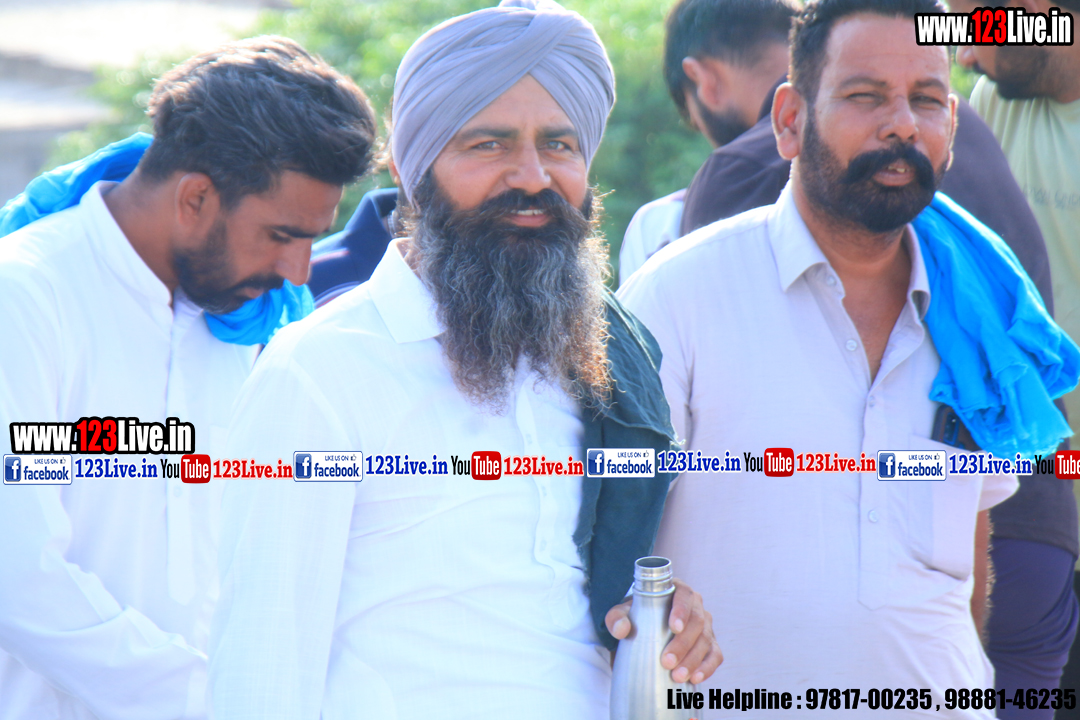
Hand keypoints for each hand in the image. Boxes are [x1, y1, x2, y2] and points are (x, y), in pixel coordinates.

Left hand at [605, 578, 722, 683]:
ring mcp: (705, 625)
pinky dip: (707, 667)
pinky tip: (695, 678)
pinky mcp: (710, 644)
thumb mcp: (623, 613)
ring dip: (693, 659)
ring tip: (677, 676)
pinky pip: (715, 655)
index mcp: (677, 590)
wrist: (644, 629)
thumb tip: (621, 629)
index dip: (682, 610)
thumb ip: (616, 618)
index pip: (684, 595)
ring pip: (706, 640)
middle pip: (697, 622)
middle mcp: (695, 606)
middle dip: (683, 643)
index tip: (674, 628)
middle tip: (667, 662)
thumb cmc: (636, 615)